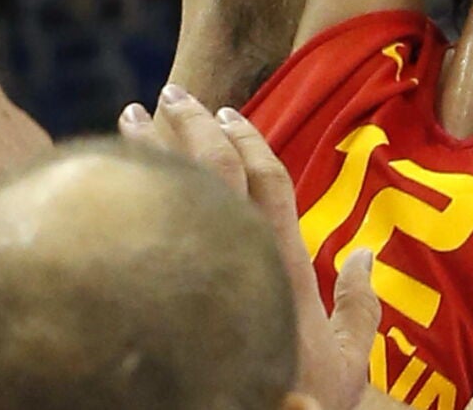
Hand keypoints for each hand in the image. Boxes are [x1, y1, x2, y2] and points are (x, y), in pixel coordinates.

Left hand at [121, 88, 380, 409]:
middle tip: (174, 93)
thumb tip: (363, 252)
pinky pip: (141, 229)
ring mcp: (196, 276)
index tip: (229, 113)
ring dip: (153, 147)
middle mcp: (241, 258)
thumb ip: (359, 306)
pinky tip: (109, 176)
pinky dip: (128, 194)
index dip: (251, 141)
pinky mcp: (157, 297)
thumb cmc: (303, 401)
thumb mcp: (349, 360)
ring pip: (174, 192)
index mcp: (286, 265)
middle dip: (195, 126)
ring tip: (132, 114)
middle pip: (216, 172)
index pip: (269, 182)